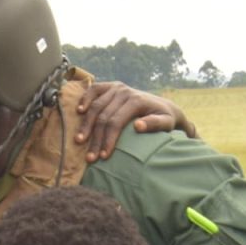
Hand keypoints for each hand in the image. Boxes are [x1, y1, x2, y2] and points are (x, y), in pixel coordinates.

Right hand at [75, 82, 196, 161]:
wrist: (163, 106)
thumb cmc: (165, 118)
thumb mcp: (166, 123)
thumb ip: (155, 124)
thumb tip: (138, 127)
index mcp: (136, 100)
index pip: (116, 122)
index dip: (108, 140)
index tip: (103, 157)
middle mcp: (124, 91)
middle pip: (103, 117)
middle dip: (95, 138)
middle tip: (90, 158)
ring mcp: (116, 87)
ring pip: (95, 106)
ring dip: (85, 124)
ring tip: (79, 141)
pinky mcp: (110, 86)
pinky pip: (94, 90)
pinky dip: (85, 99)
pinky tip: (79, 112)